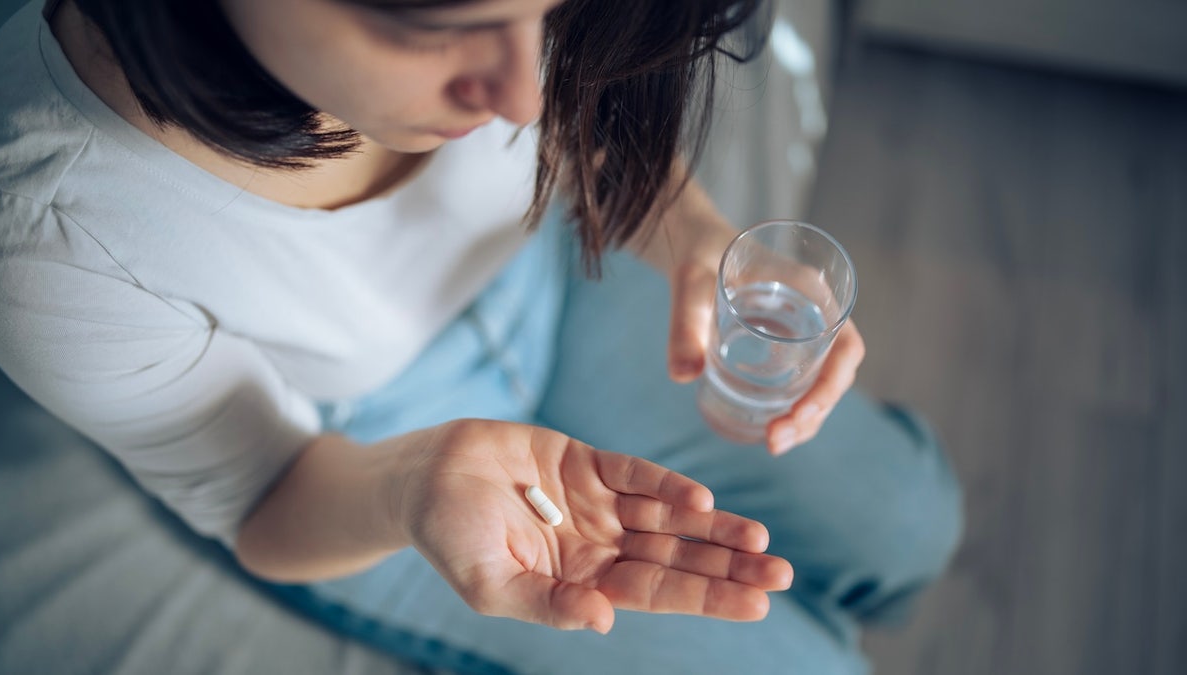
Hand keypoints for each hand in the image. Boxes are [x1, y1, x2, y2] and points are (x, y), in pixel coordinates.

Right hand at [393, 419, 792, 633]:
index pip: (656, 593)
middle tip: (782, 574)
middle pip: (676, 558)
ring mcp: (597, 502)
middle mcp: (600, 543)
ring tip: (759, 541)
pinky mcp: (586, 461)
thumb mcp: (489, 583)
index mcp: (581, 579)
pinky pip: (635, 474)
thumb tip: (602, 622)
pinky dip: (667, 486)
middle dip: (727, 567)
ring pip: (668, 517)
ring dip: (713, 528)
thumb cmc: (448, 539)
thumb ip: (545, 603)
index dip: (707, 598)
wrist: (421, 477)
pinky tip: (701, 500)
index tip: (757, 604)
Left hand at [665, 241, 865, 454]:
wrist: (694, 243)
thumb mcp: (689, 284)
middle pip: (835, 374)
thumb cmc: (698, 253)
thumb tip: (681, 376)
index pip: (846, 346)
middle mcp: (814, 313)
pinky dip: (793, 409)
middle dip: (813, 414)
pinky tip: (768, 431)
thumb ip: (685, 324)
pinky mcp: (784, 345)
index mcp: (808, 292)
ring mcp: (802, 332)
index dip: (833, 385)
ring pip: (820, 383)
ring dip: (805, 419)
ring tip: (772, 444)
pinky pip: (801, 381)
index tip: (802, 414)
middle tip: (775, 443)